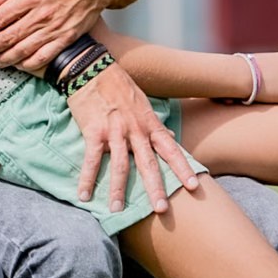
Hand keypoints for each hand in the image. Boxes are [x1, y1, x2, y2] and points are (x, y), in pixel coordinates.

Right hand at [66, 61, 199, 213]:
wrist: (92, 67)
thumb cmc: (118, 85)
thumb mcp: (143, 103)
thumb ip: (156, 124)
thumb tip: (172, 137)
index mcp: (149, 124)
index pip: (171, 149)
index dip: (182, 168)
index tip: (193, 187)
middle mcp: (135, 130)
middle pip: (148, 163)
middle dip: (155, 187)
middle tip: (162, 209)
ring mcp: (114, 131)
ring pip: (120, 165)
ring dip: (118, 190)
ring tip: (117, 210)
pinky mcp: (93, 131)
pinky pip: (91, 159)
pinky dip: (87, 178)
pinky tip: (84, 195)